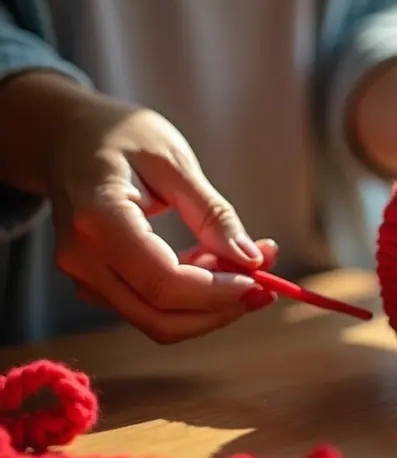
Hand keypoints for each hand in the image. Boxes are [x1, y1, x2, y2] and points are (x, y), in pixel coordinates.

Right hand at [33, 75, 276, 342]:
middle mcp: (84, 258)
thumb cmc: (123, 137)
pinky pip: (149, 306)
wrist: (66, 137)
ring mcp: (84, 276)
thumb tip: (252, 259)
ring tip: (243, 262)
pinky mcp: (95, 283)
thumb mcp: (175, 161)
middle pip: (161, 317)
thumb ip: (212, 213)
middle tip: (268, 283)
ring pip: (158, 320)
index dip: (218, 291)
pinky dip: (190, 297)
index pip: (164, 282)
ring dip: (210, 305)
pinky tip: (212, 261)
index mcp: (99, 219)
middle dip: (221, 309)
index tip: (261, 276)